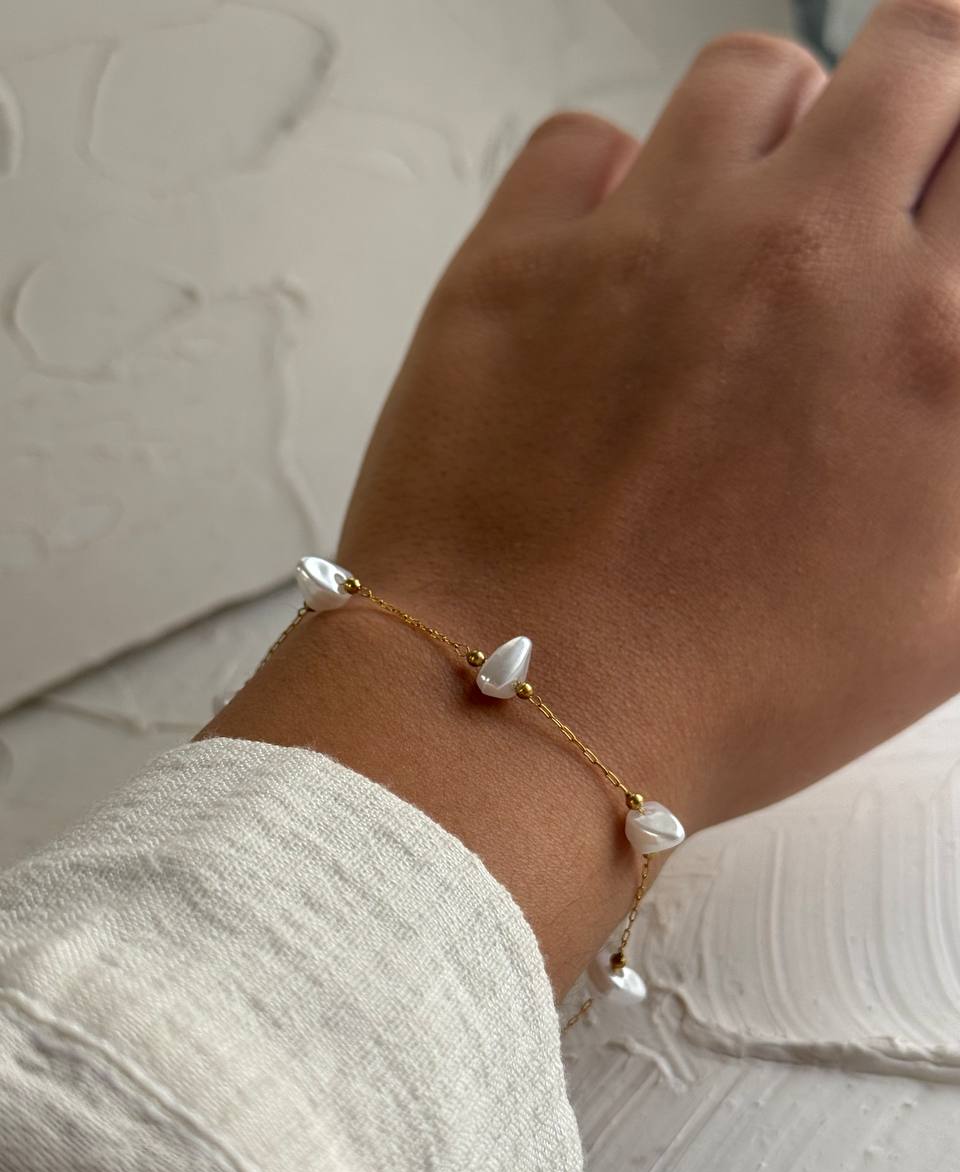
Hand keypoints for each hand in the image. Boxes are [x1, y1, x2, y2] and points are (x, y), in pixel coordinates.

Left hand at [210, 2, 959, 988]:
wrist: (525, 714)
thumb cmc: (725, 692)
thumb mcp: (937, 615)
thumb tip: (946, 364)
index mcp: (932, 341)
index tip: (942, 207)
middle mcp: (805, 252)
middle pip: (915, 53)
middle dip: (917, 92)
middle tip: (879, 165)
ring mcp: (650, 237)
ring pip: (750, 75)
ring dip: (774, 123)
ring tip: (748, 209)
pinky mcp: (517, 257)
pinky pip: (586, 138)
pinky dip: (614, 177)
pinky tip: (615, 256)